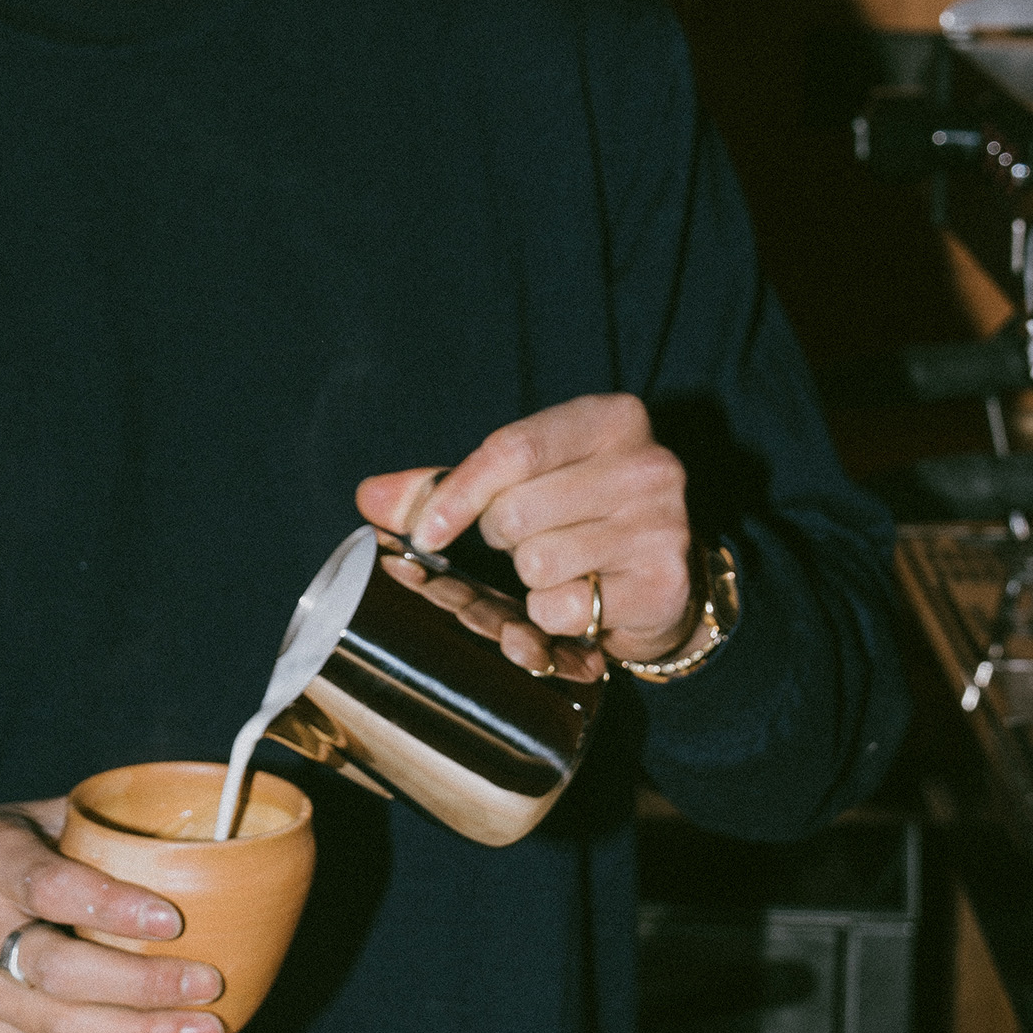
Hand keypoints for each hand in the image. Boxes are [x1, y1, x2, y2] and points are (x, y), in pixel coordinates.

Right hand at [0, 803, 226, 1032]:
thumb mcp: (22, 819)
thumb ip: (89, 831)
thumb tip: (186, 847)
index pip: (48, 887)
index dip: (112, 906)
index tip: (173, 920)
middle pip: (58, 973)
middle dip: (142, 985)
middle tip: (207, 983)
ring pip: (56, 1031)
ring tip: (202, 1032)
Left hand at [356, 395, 696, 677]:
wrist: (664, 576)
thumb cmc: (577, 514)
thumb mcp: (520, 482)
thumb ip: (443, 486)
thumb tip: (369, 497)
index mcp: (611, 419)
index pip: (514, 449)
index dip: (457, 494)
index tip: (424, 532)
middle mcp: (648, 465)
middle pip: (517, 511)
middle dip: (501, 536)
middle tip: (527, 538)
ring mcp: (662, 526)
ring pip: (538, 563)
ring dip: (531, 577)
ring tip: (562, 565)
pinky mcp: (663, 585)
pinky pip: (564, 608)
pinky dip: (555, 613)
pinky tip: (584, 596)